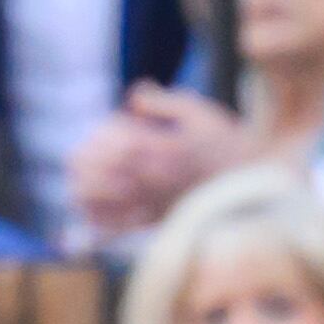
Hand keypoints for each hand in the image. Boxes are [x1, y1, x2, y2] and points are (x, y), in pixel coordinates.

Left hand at [71, 83, 253, 238]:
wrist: (251, 178)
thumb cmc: (224, 140)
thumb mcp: (197, 110)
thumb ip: (162, 101)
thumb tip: (131, 98)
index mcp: (163, 148)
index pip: (119, 143)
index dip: (99, 140)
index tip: (91, 138)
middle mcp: (158, 176)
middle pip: (110, 173)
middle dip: (86, 167)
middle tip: (72, 164)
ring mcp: (161, 200)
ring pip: (115, 200)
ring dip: (89, 195)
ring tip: (75, 191)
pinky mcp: (166, 218)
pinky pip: (131, 226)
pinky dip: (108, 225)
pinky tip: (91, 219)